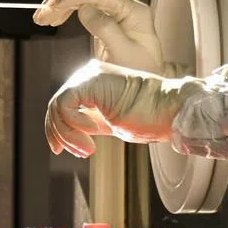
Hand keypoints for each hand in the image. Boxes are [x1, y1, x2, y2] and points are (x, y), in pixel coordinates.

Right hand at [33, 0, 163, 73]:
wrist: (144, 92)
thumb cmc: (138, 76)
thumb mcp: (123, 55)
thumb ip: (106, 30)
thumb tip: (85, 9)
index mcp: (134, 12)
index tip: (53, 5)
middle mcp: (126, 8)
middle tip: (41, 15)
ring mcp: (116, 13)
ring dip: (61, 4)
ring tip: (41, 18)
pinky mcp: (106, 22)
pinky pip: (82, 8)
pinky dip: (65, 12)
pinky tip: (53, 20)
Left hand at [46, 60, 198, 158]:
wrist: (171, 110)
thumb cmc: (150, 118)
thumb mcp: (112, 121)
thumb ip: (90, 122)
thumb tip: (68, 134)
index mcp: (94, 82)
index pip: (63, 105)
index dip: (60, 130)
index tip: (67, 151)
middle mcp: (88, 75)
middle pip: (55, 105)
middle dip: (60, 134)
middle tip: (80, 153)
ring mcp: (89, 76)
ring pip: (57, 107)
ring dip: (68, 134)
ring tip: (87, 149)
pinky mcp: (91, 81)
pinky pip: (65, 105)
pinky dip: (73, 125)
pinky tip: (92, 135)